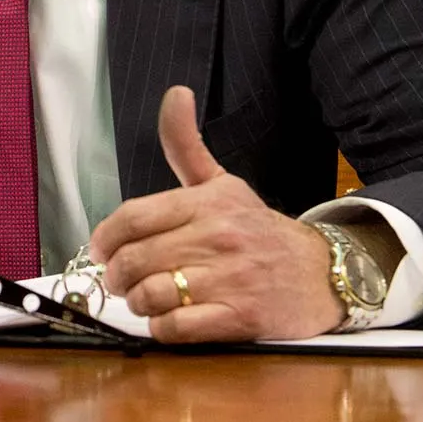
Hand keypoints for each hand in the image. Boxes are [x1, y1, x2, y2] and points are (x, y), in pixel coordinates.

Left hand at [86, 86, 343, 341]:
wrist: (322, 272)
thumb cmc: (260, 229)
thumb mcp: (223, 183)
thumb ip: (186, 145)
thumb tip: (175, 92)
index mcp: (206, 203)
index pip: (133, 216)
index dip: (105, 237)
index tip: (99, 250)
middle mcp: (217, 238)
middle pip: (136, 259)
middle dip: (116, 275)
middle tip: (118, 280)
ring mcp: (230, 280)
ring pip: (152, 295)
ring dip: (137, 303)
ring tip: (143, 299)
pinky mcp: (241, 319)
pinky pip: (178, 329)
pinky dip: (162, 328)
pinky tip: (167, 320)